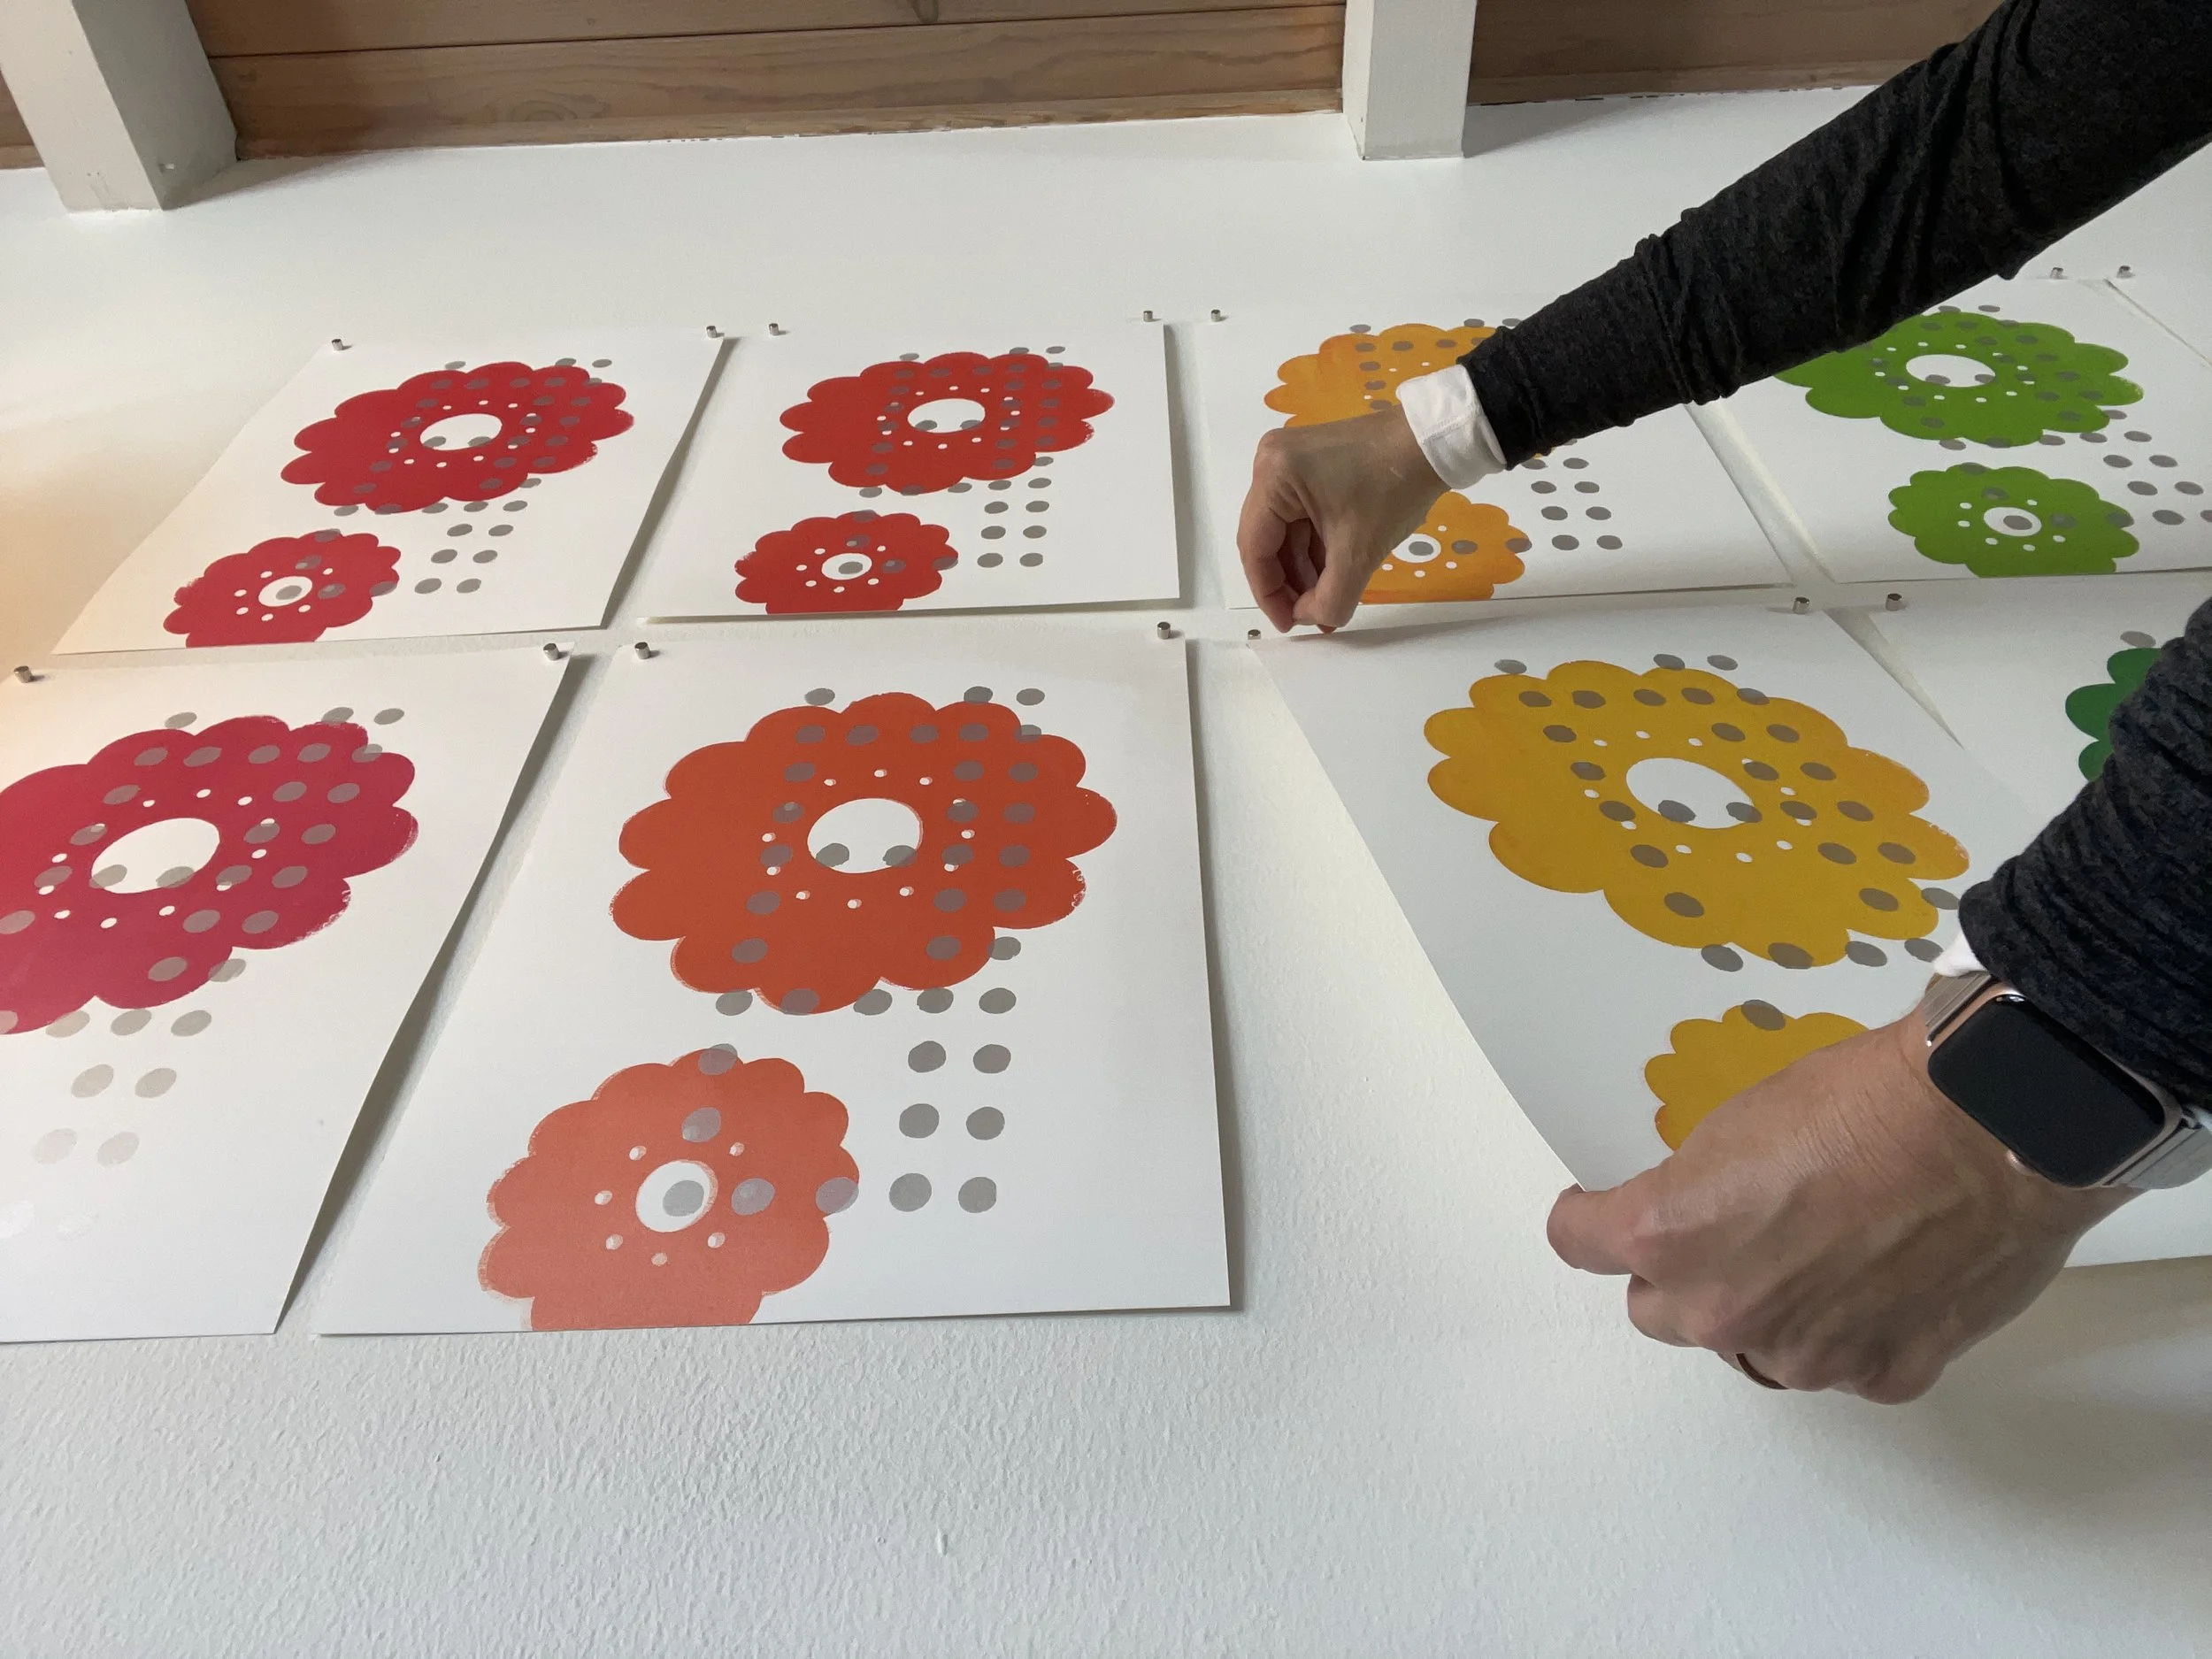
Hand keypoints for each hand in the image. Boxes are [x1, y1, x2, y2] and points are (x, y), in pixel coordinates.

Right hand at [1237, 407, 1443, 631]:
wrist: (1434, 441)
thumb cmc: (1394, 489)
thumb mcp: (1359, 554)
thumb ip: (1329, 600)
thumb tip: (1310, 617)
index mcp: (1272, 477)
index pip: (1255, 548)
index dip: (1268, 594)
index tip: (1289, 624)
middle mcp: (1270, 463)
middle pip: (1268, 539)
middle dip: (1290, 583)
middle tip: (1310, 616)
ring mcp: (1290, 461)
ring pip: (1287, 530)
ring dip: (1305, 569)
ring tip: (1327, 602)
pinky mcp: (1311, 464)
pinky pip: (1302, 515)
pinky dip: (1316, 546)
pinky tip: (1333, 576)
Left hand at [1548, 1015, 2131, 1401]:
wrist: (1993, 1122)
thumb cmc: (1869, 1099)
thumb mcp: (1740, 1122)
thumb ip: (1701, 1191)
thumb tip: (1705, 1216)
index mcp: (1670, 1234)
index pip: (1581, 1244)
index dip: (1590, 1222)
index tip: (1598, 1213)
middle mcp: (1725, 1309)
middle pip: (1661, 1311)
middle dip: (1684, 1276)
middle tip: (1731, 1234)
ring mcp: (1807, 1353)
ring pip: (1755, 1347)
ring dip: (1770, 1312)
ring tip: (1827, 1253)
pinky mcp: (1885, 1374)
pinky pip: (1844, 1364)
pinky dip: (1856, 1333)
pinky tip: (1890, 1279)